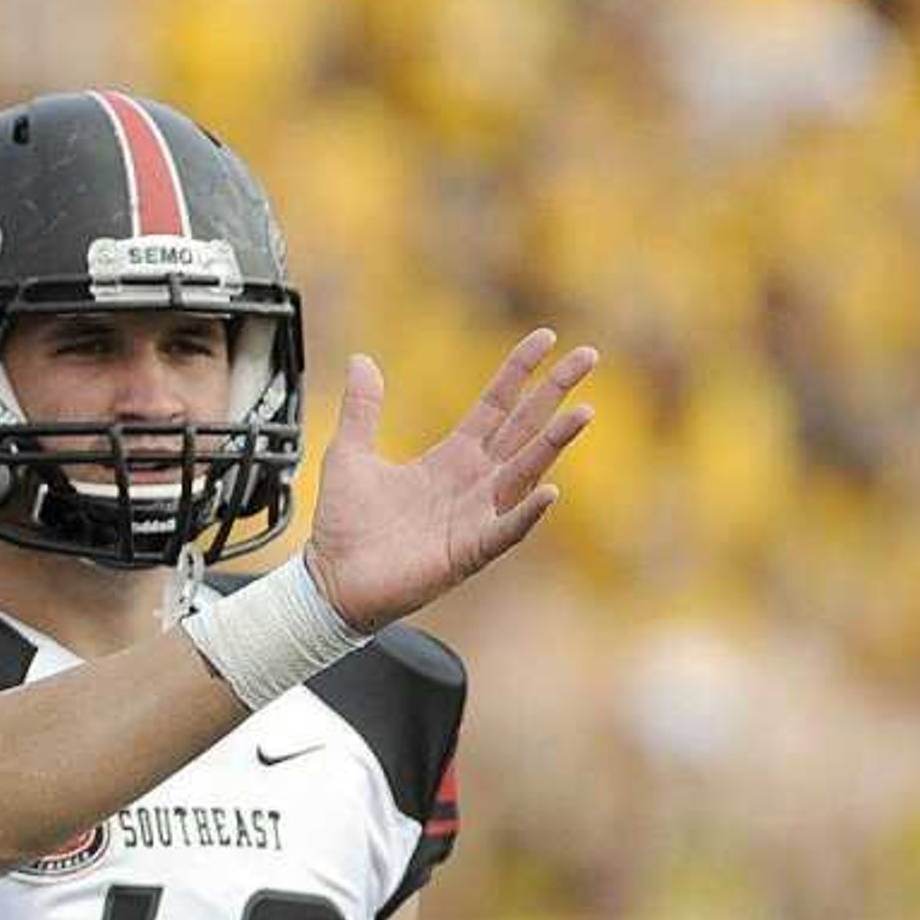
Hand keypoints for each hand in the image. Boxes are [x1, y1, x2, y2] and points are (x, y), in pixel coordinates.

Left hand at [300, 331, 599, 632]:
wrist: (332, 582)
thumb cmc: (345, 526)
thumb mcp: (349, 454)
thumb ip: (362, 409)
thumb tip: (361, 360)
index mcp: (451, 457)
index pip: (496, 406)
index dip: (519, 372)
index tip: (546, 337)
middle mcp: (473, 482)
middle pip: (524, 429)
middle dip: (556, 392)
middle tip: (588, 355)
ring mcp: (476, 516)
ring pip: (524, 472)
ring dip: (554, 443)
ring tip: (583, 412)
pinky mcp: (467, 553)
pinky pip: (504, 530)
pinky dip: (525, 513)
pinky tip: (548, 492)